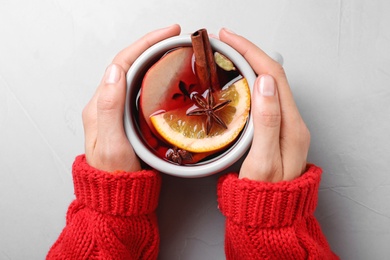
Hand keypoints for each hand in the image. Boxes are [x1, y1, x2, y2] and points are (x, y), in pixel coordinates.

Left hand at [82, 24, 180, 172]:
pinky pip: (139, 88)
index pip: (122, 63)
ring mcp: (117, 110)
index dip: (145, 44)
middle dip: (151, 45)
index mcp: (100, 105)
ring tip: (172, 50)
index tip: (167, 34)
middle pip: (129, 64)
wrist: (116, 195)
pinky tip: (165, 76)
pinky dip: (153, 76)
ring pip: (135, 74)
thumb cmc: (114, 174)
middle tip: (174, 37)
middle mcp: (107, 103)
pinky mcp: (127, 118)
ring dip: (152, 58)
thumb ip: (111, 107)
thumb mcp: (112, 142)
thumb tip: (116, 71)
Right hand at [219, 28, 309, 181]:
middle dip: (249, 52)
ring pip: (268, 84)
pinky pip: (265, 97)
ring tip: (229, 55)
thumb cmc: (264, 195)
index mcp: (291, 126)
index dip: (251, 53)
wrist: (271, 217)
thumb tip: (264, 82)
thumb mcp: (263, 160)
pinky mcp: (275, 130)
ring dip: (250, 64)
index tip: (229, 39)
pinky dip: (250, 82)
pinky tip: (238, 80)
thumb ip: (267, 121)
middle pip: (272, 75)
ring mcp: (284, 125)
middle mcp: (291, 122)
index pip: (272, 76)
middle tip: (225, 42)